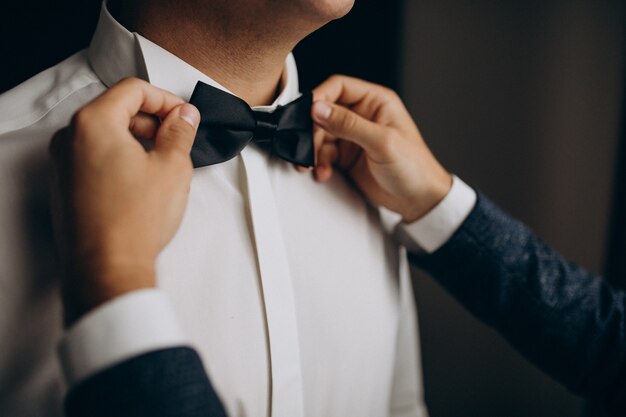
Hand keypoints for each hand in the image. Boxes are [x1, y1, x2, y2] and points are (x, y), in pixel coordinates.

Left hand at [49, 77, 199, 324]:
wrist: (106, 268)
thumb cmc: (134, 220)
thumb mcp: (173, 167)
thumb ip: (180, 132)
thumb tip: (184, 116)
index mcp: (93, 123)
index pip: (132, 90)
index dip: (165, 99)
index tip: (183, 116)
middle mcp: (69, 138)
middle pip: (116, 109)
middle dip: (152, 119)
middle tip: (178, 138)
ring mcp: (62, 163)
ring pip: (105, 134)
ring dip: (137, 139)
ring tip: (163, 163)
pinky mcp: (65, 186)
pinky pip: (94, 157)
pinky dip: (120, 157)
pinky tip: (142, 181)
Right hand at [308, 75, 451, 222]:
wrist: (419, 201)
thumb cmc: (414, 168)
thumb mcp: (381, 142)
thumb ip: (348, 124)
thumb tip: (318, 108)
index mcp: (376, 101)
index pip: (339, 87)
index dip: (319, 97)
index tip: (306, 113)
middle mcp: (363, 115)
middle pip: (324, 112)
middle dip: (312, 131)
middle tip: (306, 147)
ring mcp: (354, 136)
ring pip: (320, 135)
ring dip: (312, 151)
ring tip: (312, 165)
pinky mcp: (348, 156)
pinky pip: (324, 154)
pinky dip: (319, 164)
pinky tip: (323, 173)